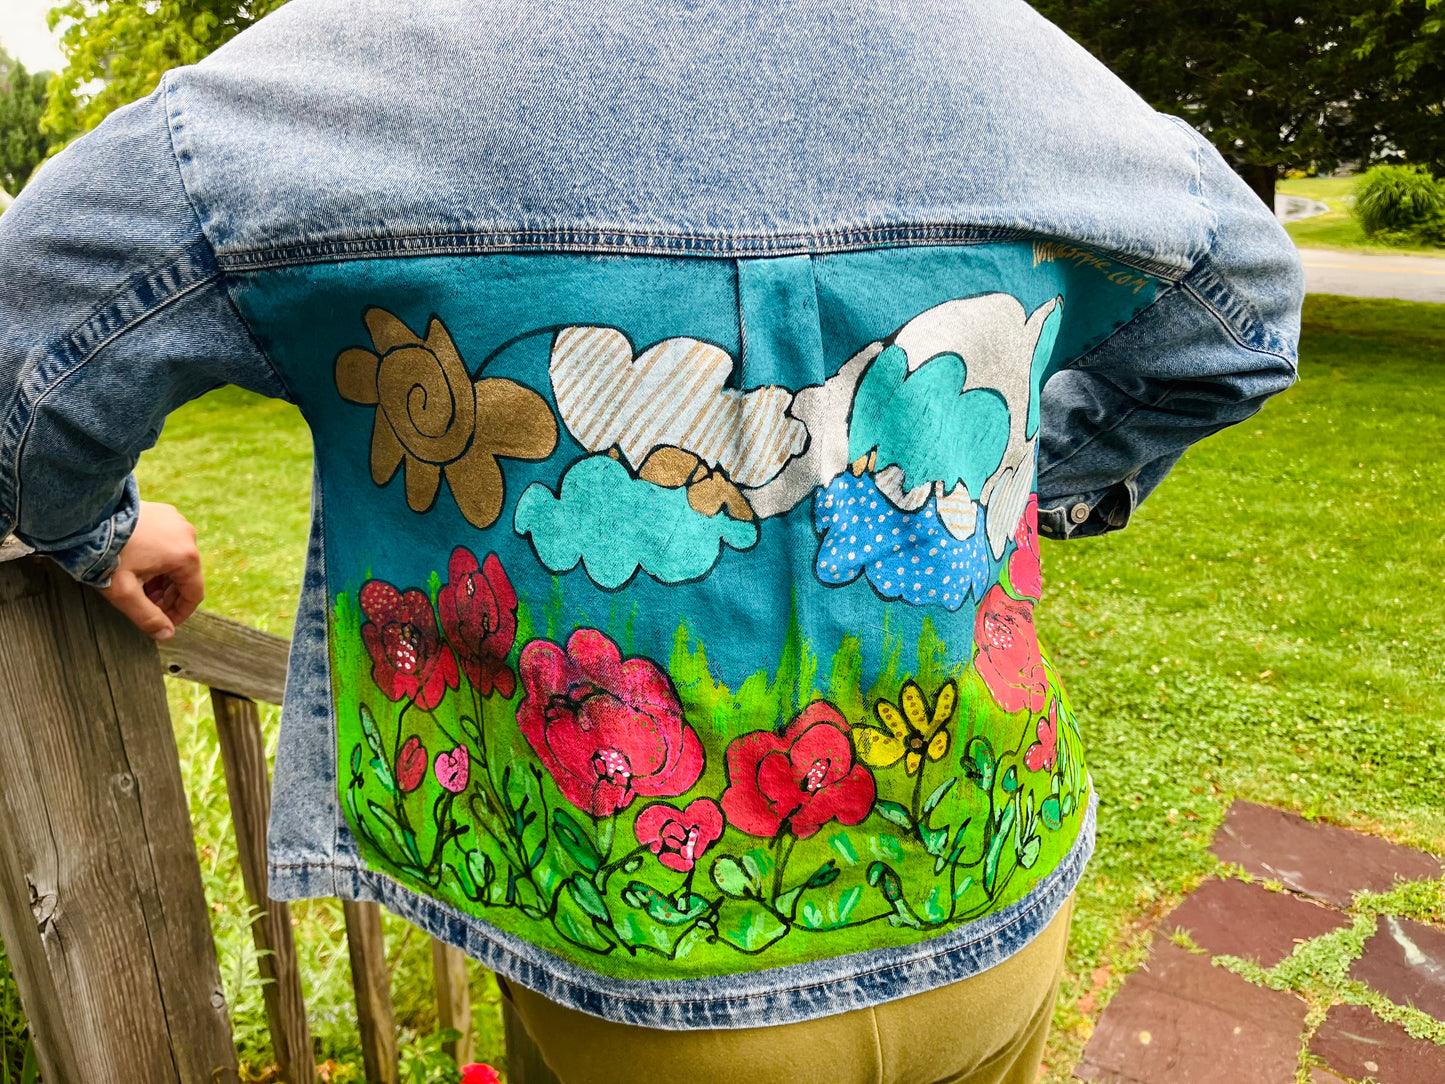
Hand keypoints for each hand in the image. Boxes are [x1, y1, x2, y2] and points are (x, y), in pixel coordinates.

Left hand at [97, 501, 204, 640]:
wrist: (84, 518)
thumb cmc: (105, 554)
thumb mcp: (125, 593)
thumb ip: (147, 617)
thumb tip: (166, 635)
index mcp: (185, 556)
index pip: (194, 594)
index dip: (179, 613)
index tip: (164, 622)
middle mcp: (187, 535)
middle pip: (185, 576)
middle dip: (167, 595)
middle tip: (146, 605)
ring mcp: (175, 521)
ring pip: (176, 559)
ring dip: (162, 577)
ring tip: (138, 586)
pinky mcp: (163, 512)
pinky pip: (168, 541)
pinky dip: (157, 557)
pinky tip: (137, 564)